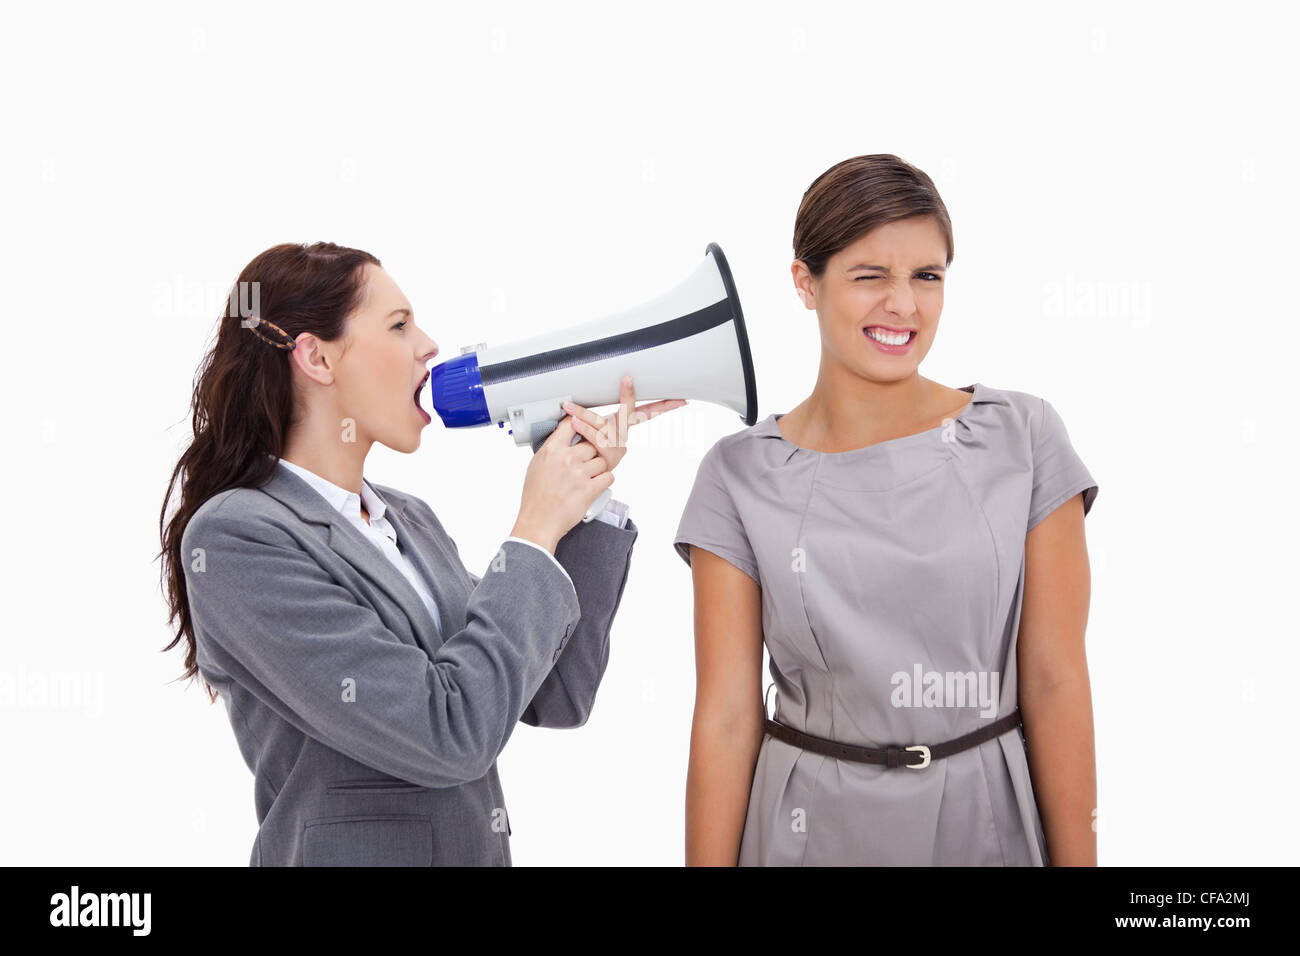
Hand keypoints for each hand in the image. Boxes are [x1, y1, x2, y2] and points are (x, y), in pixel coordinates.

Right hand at [511, 415, 615, 551]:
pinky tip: (593, 486)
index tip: (584, 429)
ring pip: (602, 461)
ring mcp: (579, 473)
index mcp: (551, 450)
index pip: (571, 424)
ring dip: (598, 469)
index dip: (581, 425)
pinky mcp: (590, 489)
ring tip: (586, 479)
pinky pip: (608, 477)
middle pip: (591, 444)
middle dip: (590, 454)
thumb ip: (552, 450)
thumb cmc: (536, 497)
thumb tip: (563, 440)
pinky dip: (603, 482)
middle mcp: (566, 458)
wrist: (539, 521)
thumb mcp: (536, 465)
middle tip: (584, 464)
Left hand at [562, 376, 686, 473]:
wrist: (579, 481)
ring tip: (570, 407)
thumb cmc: (585, 451)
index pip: (648, 413)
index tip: (681, 401)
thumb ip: (591, 418)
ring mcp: (616, 447)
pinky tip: (574, 422)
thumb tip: (586, 401)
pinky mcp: (607, 456)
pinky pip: (595, 438)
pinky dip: (583, 429)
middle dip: (630, 396)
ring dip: (585, 415)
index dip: (666, 407)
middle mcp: (623, 436)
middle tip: (628, 379)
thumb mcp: (592, 432)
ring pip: (604, 425)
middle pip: (633, 414)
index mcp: (624, 427)